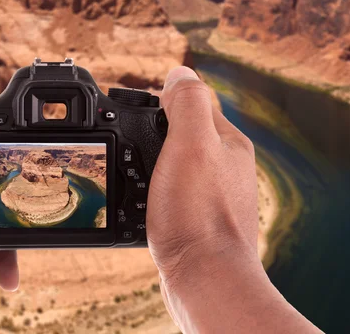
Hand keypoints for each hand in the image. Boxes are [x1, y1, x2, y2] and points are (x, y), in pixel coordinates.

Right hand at [147, 66, 257, 281]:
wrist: (204, 278)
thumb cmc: (197, 214)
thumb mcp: (190, 145)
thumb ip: (187, 103)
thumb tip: (179, 71)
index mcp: (227, 143)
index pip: (193, 104)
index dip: (161, 100)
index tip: (130, 106)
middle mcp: (225, 168)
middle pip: (184, 134)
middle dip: (154, 130)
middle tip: (122, 135)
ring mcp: (213, 196)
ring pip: (176, 165)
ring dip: (152, 161)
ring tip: (126, 165)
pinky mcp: (198, 221)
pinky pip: (172, 193)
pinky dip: (154, 189)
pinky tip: (140, 198)